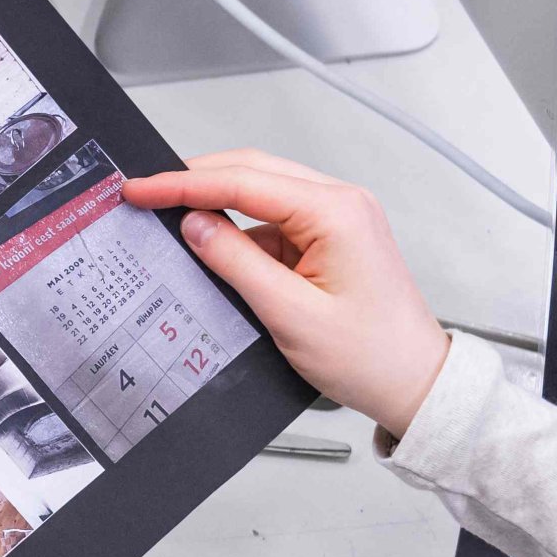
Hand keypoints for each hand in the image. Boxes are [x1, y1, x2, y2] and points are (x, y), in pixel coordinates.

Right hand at [123, 151, 450, 440]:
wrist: (415, 382)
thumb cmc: (372, 356)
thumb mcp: (290, 315)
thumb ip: (236, 264)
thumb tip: (194, 226)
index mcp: (336, 213)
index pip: (243, 181)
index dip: (183, 184)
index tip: (141, 189)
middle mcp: (340, 204)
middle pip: (251, 173)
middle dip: (196, 183)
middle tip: (146, 195)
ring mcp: (336, 220)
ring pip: (261, 196)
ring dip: (218, 210)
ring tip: (171, 227)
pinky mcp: (329, 240)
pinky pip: (273, 225)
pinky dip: (240, 237)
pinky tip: (213, 255)